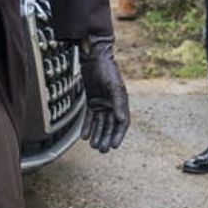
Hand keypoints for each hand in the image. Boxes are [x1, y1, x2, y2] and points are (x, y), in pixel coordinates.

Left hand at [79, 34, 128, 152]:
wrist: (93, 58)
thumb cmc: (106, 69)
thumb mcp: (113, 86)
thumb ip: (118, 103)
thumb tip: (121, 120)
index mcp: (121, 101)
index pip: (122, 123)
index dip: (119, 135)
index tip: (115, 146)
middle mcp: (112, 105)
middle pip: (110, 126)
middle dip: (106, 138)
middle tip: (102, 150)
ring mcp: (102, 104)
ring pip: (100, 124)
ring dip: (97, 135)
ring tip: (94, 146)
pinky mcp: (92, 102)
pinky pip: (90, 118)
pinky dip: (88, 127)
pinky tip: (85, 136)